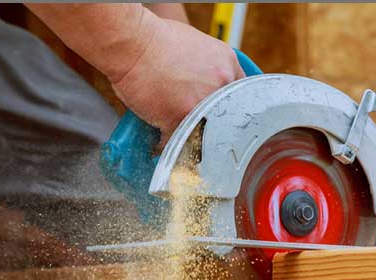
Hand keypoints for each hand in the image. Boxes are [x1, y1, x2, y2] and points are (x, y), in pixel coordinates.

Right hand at [111, 13, 245, 144]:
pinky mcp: (180, 118)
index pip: (243, 95)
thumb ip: (210, 69)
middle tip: (196, 128)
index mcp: (227, 64)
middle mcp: (220, 84)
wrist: (132, 44)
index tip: (222, 118)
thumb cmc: (156, 41)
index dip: (229, 109)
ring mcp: (201, 103)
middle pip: (224, 118)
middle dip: (210, 125)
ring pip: (203, 132)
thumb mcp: (197, 46)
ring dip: (190, 136)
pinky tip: (160, 138)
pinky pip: (179, 140)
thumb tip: (210, 88)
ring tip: (177, 133)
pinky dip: (167, 143)